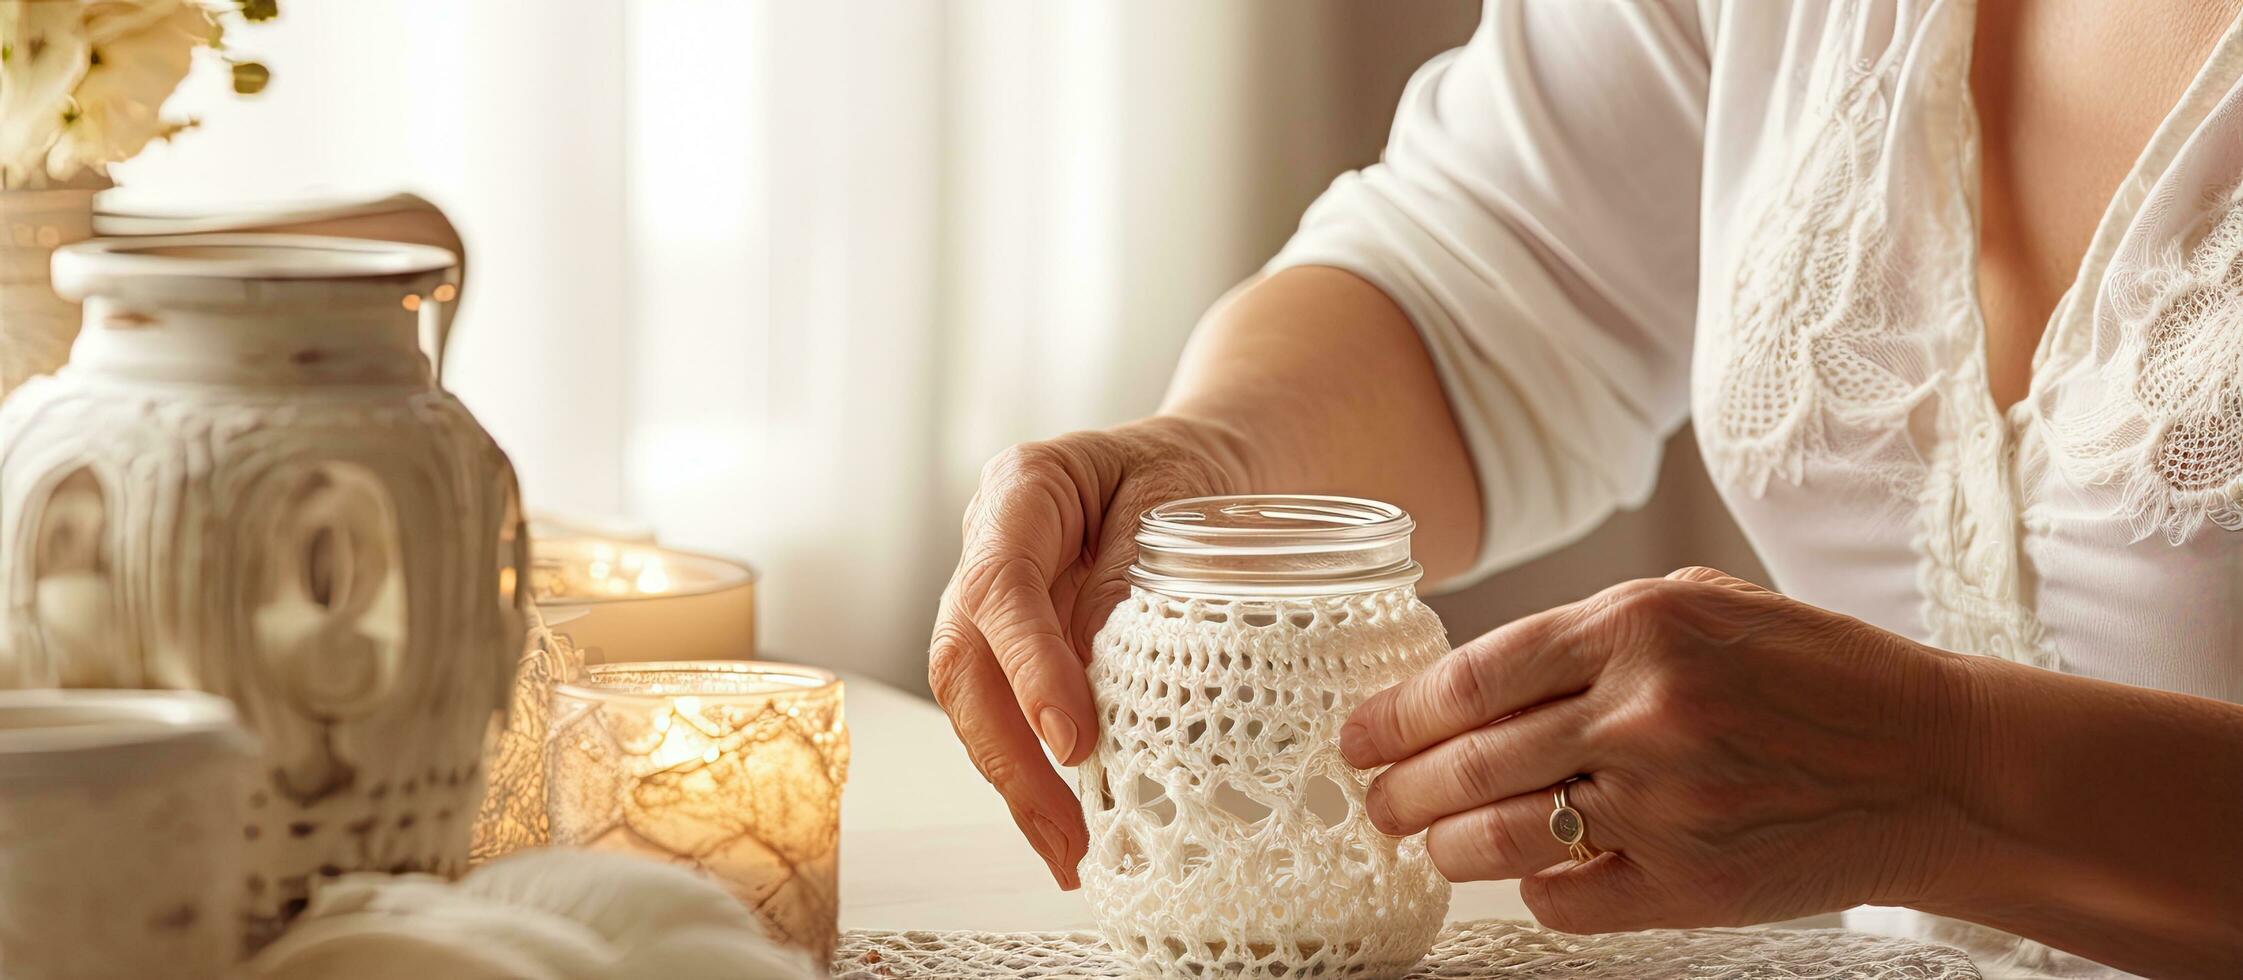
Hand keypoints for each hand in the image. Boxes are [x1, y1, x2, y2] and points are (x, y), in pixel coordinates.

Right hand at [928, 417, 1244, 886]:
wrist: (1211, 461)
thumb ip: (1136, 580)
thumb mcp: (1183, 503)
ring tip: (1070, 854)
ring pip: (977, 700)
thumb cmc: (1198, 472)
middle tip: (1067, 836)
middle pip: (964, 660)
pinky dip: (1037, 773)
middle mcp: (990, 547)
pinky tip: (1069, 826)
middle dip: (1009, 757)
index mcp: (1022, 489)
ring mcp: (997, 601)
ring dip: (1018, 783)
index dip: (1029, 670)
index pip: (1000, 587)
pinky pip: (1013, 713)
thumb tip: (1106, 680)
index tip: (1075, 742)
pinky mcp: (1020, 647)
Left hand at [1342, 566, 1986, 930]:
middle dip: (1400, 786)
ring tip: (1424, 840)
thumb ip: (1592, 631)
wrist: (1934, 762)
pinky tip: (1526, 875)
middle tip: (1374, 797)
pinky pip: (1566, 900)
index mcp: (1637, 627)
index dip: (1397, 712)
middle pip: (1469, 761)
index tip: (1358, 733)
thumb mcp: (1704, 607)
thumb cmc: (1816, 674)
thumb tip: (1471, 675)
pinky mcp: (1690, 887)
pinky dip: (1533, 891)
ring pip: (1500, 838)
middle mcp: (1641, 714)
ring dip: (1443, 844)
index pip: (1472, 676)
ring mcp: (1664, 806)